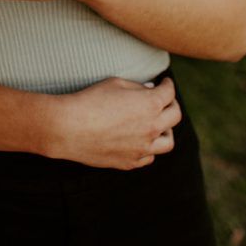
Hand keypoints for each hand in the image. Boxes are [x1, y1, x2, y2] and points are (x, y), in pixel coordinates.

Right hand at [45, 76, 181, 168]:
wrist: (70, 128)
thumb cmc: (90, 100)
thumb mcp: (115, 84)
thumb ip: (137, 87)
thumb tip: (150, 90)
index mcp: (150, 104)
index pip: (169, 93)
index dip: (168, 85)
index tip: (164, 83)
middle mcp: (151, 128)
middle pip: (175, 116)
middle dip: (172, 105)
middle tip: (165, 101)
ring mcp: (142, 148)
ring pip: (168, 142)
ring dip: (166, 130)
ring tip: (157, 124)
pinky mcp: (130, 162)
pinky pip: (149, 157)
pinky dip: (149, 148)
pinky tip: (140, 140)